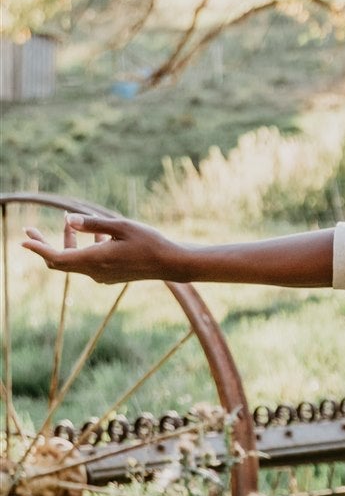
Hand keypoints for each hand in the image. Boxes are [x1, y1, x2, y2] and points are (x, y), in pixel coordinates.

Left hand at [22, 212, 184, 284]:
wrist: (170, 264)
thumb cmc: (149, 242)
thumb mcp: (121, 226)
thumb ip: (93, 224)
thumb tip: (68, 219)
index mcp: (94, 259)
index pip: (56, 257)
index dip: (38, 248)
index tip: (23, 239)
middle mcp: (95, 271)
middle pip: (59, 262)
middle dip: (44, 246)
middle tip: (31, 231)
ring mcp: (102, 275)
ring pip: (74, 261)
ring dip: (67, 244)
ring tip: (68, 222)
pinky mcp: (110, 275)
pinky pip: (88, 263)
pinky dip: (83, 249)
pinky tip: (96, 234)